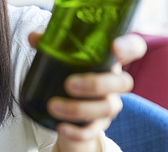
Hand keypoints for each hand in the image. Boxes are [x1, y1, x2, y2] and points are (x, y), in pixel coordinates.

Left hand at [28, 32, 146, 151]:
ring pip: (107, 108)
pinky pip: (93, 131)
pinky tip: (61, 127)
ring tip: (52, 106)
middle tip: (68, 84)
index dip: (129, 47)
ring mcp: (108, 104)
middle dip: (96, 84)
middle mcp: (114, 81)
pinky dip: (78, 131)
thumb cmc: (66, 68)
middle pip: (123, 83)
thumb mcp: (58, 52)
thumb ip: (48, 41)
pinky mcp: (97, 124)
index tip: (114, 48)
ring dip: (79, 108)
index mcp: (108, 58)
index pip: (134, 48)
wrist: (64, 103)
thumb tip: (34, 37)